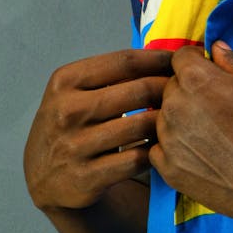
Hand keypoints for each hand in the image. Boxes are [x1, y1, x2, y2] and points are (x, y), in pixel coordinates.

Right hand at [24, 49, 172, 210]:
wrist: (44, 178)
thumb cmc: (72, 125)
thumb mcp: (75, 92)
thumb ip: (111, 74)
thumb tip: (164, 55)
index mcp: (65, 81)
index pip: (125, 61)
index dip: (159, 59)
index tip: (180, 61)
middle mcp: (67, 111)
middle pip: (139, 90)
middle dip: (170, 89)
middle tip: (188, 92)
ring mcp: (75, 146)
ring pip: (142, 125)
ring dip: (166, 121)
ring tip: (181, 118)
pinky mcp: (86, 178)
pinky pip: (137, 159)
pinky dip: (155, 151)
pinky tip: (162, 147)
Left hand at [151, 42, 232, 219]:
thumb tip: (216, 48)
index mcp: (196, 79)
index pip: (179, 57)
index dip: (195, 61)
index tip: (208, 71)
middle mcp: (174, 106)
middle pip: (170, 87)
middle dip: (188, 90)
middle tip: (213, 105)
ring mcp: (168, 139)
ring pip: (164, 117)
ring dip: (181, 119)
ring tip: (209, 132)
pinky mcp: (168, 167)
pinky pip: (160, 147)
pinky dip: (175, 147)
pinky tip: (199, 152)